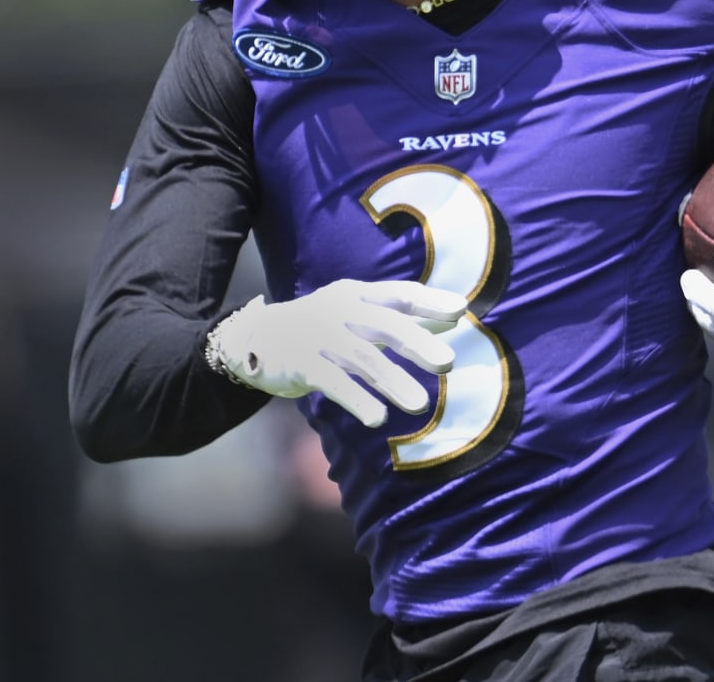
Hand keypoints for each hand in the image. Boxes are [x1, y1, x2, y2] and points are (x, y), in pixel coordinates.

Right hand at [208, 280, 466, 425]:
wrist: (254, 337)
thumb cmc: (322, 327)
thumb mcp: (360, 315)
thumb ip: (405, 317)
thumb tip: (457, 315)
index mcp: (358, 294)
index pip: (399, 294)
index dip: (429, 301)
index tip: (460, 310)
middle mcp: (340, 310)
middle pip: (384, 324)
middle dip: (417, 342)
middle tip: (448, 362)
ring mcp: (318, 335)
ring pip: (362, 358)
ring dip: (393, 382)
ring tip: (421, 405)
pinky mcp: (300, 363)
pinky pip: (332, 382)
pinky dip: (357, 399)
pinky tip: (378, 419)